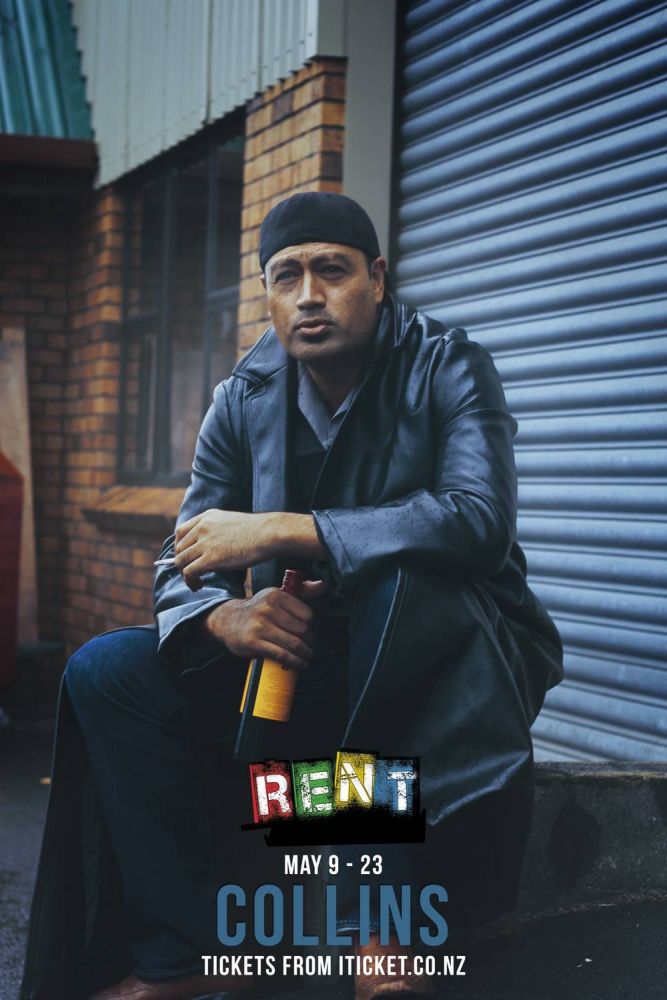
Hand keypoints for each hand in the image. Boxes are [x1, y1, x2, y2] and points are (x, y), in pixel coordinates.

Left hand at [173, 508, 325, 590]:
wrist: (269, 533)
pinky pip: (190, 572)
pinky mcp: (211, 558)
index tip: (186, 558)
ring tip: (195, 582)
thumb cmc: (258, 531)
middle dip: (182, 563)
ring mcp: (205, 542)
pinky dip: (190, 581)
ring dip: (185, 575)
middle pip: (179, 548)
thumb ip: (217, 531)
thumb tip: (210, 549)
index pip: (181, 532)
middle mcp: (202, 527)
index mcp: (207, 517)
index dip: (180, 547)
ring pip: (181, 561)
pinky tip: (198, 585)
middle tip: (192, 574)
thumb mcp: (231, 522)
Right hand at [203, 582, 326, 669]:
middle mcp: (267, 608)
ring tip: (306, 656)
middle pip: (302, 630)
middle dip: (309, 642)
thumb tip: (322, 585)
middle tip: (310, 647)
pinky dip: (294, 662)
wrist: (228, 620)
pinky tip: (299, 664)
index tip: (310, 632)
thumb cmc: (258, 609)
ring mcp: (259, 626)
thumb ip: (301, 591)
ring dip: (305, 654)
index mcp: (276, 595)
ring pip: (294, 644)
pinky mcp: (253, 642)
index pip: (307, 614)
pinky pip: (281, 655)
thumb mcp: (277, 595)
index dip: (312, 626)